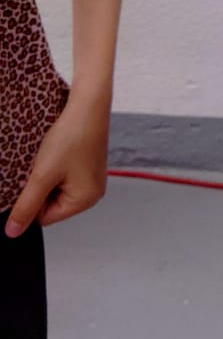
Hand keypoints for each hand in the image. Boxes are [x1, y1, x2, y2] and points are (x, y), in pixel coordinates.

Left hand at [5, 94, 110, 236]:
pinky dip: (55, 166)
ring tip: (52, 155)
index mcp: (85, 200)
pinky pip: (63, 176)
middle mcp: (92, 193)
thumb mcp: (41, 176)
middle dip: (41, 186)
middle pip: (50, 204)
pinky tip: (59, 151)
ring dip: (46, 175)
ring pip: (54, 188)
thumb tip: (13, 231)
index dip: (33, 199)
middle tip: (44, 164)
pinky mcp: (88, 166)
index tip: (35, 177)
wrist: (86, 106)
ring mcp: (91, 179)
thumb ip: (26, 206)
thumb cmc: (72, 137)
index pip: (45, 217)